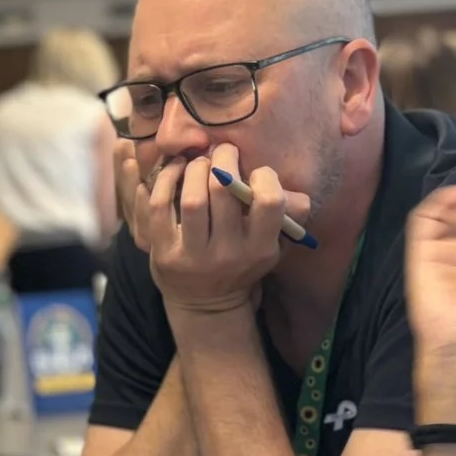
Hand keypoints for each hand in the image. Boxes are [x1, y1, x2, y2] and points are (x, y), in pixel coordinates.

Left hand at [123, 142, 311, 317]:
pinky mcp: (164, 254)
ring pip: (193, 198)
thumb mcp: (272, 246)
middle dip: (223, 159)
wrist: (206, 303)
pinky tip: (174, 170)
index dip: (263, 176)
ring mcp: (194, 255)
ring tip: (199, 161)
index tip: (255, 172)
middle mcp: (229, 253)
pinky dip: (165, 181)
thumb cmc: (242, 262)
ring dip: (195, 168)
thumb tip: (294, 189)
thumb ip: (288, 216)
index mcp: (260, 248)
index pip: (269, 201)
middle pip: (224, 189)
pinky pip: (160, 207)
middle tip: (222, 151)